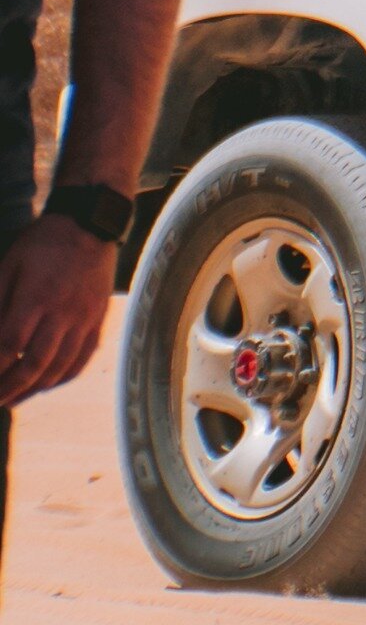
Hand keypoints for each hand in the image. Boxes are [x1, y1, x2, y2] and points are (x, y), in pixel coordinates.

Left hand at [0, 214, 118, 407]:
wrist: (90, 225)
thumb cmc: (43, 243)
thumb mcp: (8, 265)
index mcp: (36, 298)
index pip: (7, 344)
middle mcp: (62, 313)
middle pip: (33, 364)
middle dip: (8, 388)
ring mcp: (84, 318)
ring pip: (59, 367)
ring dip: (33, 389)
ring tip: (13, 399)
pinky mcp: (97, 320)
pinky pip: (82, 358)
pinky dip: (63, 377)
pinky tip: (46, 384)